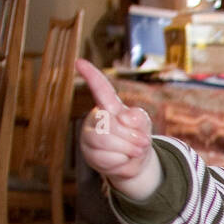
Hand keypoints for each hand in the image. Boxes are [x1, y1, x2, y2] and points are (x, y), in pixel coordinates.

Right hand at [75, 58, 161, 200]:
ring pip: (104, 140)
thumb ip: (138, 117)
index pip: (101, 89)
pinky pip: (104, 157)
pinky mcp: (89, 154)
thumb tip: (124, 119)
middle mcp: (95, 118)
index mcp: (109, 106)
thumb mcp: (144, 124)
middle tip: (143, 143)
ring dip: (127, 148)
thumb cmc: (138, 136)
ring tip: (136, 150)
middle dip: (130, 136)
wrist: (136, 162)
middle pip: (107, 124)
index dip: (91, 76)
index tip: (79, 62)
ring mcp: (89, 136)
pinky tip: (122, 159)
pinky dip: (121, 160)